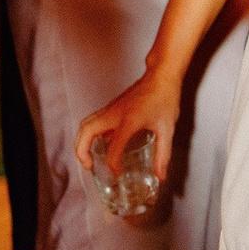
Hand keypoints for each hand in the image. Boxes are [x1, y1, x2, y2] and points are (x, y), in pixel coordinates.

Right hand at [77, 63, 182, 177]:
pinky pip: (94, 120)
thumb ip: (163, 154)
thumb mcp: (167, 128)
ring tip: (88, 157)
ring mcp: (111, 109)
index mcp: (129, 120)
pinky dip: (89, 134)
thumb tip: (161, 174)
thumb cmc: (165, 97)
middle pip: (86, 131)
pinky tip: (100, 144)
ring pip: (86, 124)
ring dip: (81, 141)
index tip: (117, 172)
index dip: (113, 164)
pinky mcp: (112, 107)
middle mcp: (115, 113)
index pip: (113, 147)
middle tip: (89, 166)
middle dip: (81, 151)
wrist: (162, 75)